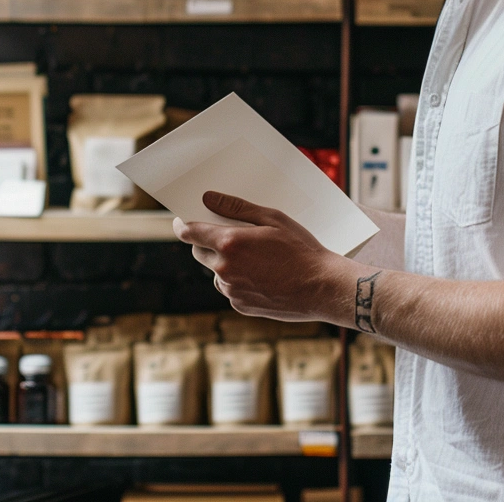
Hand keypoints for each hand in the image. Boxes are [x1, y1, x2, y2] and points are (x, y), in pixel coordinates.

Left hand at [173, 191, 357, 323]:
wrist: (321, 287)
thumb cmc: (300, 248)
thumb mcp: (272, 218)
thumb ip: (236, 208)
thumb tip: (208, 198)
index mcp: (230, 243)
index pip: (190, 233)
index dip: (182, 225)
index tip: (181, 220)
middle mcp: (225, 269)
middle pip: (199, 252)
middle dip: (206, 242)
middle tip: (228, 234)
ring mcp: (232, 290)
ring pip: (215, 272)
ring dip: (223, 262)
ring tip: (253, 256)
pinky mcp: (240, 306)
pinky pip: (229, 288)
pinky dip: (237, 280)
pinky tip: (261, 273)